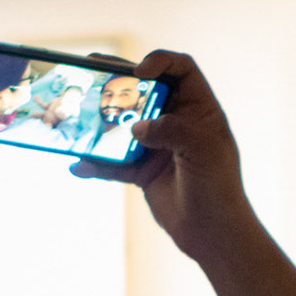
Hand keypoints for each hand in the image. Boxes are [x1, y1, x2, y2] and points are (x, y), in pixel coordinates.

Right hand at [71, 50, 256, 266]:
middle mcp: (178, 122)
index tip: (138, 70)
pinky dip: (96, 163)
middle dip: (118, 81)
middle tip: (91, 69)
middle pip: (144, 91)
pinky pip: (114, 162)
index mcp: (199, 109)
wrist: (212, 234)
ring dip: (101, 120)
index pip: (181, 69)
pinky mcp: (142, 171)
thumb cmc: (218, 187)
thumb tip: (135, 128)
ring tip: (77, 111)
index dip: (160, 62)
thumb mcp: (202, 150)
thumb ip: (171, 130)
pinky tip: (78, 164)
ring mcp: (158, 146)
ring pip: (123, 124)